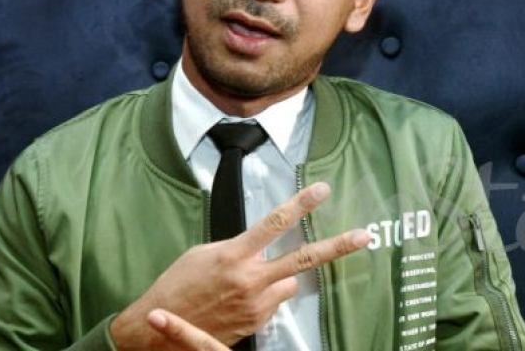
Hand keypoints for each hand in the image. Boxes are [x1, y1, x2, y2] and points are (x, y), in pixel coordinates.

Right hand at [111, 182, 369, 348]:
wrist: (161, 333)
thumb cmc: (177, 287)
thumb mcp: (202, 254)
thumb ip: (236, 246)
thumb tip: (258, 245)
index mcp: (234, 256)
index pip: (274, 224)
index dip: (301, 205)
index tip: (322, 191)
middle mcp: (251, 280)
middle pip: (304, 259)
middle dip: (337, 246)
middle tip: (363, 235)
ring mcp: (257, 304)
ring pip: (290, 282)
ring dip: (279, 276)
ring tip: (249, 280)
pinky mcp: (258, 323)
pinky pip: (275, 301)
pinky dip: (267, 295)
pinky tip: (241, 298)